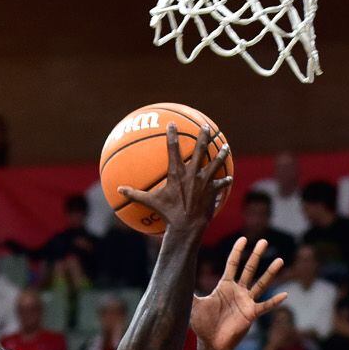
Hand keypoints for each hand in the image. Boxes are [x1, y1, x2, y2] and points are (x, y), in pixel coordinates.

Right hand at [115, 121, 228, 236]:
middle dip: (203, 136)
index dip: (172, 135)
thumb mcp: (150, 202)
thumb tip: (118, 190)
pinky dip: (225, 181)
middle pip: (200, 149)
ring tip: (226, 147)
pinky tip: (230, 177)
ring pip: (215, 163)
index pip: (173, 149)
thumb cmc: (167, 214)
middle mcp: (192, 173)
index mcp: (177, 173)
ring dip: (221, 154)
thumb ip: (135, 194)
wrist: (186, 226)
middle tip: (206, 127)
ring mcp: (204, 181)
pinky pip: (221, 184)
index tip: (172, 124)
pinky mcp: (212, 191)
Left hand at [191, 236, 286, 349]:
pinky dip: (275, 301)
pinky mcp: (251, 314)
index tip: (243, 238)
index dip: (237, 251)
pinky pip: (265, 306)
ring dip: (270, 273)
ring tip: (280, 260)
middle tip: (264, 241)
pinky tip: (285, 295)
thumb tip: (174, 278)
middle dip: (256, 255)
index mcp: (225, 286)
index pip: (233, 264)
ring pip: (261, 284)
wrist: (211, 343)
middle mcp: (238, 291)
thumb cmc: (203, 325)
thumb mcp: (193, 305)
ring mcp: (246, 302)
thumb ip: (188, 291)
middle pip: (249, 269)